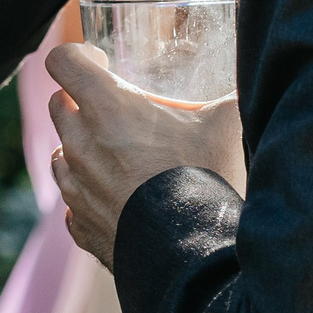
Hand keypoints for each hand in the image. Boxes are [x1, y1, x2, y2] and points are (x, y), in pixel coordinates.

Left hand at [45, 41, 244, 265]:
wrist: (193, 256)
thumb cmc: (206, 181)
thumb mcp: (226, 125)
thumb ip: (228, 98)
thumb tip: (254, 83)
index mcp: (106, 107)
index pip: (62, 61)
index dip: (78, 56)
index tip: (100, 63)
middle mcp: (79, 143)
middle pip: (58, 105)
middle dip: (80, 101)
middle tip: (116, 112)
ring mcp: (75, 187)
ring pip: (60, 153)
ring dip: (81, 148)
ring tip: (118, 156)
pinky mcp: (80, 225)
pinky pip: (72, 202)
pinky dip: (89, 195)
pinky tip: (118, 198)